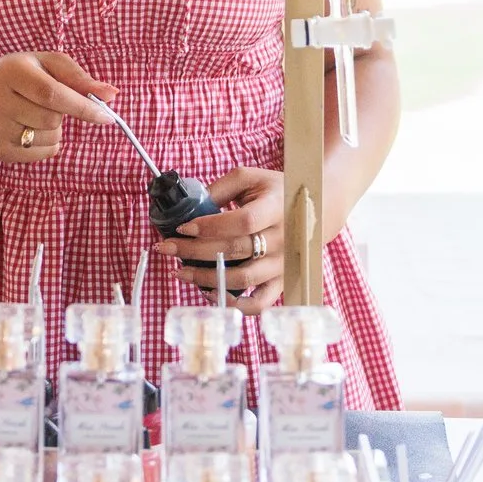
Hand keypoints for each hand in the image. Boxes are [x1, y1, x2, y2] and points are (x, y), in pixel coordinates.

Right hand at [0, 51, 115, 163]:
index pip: (52, 94)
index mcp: (11, 71)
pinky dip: (47, 143)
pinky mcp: (0, 151)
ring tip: (36, 112)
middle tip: (50, 101)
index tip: (107, 116)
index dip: (83, 106)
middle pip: (52, 119)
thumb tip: (111, 94)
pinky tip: (31, 127)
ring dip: (55, 128)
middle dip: (63, 113)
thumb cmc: (21, 75)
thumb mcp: (47, 64)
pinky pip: (42, 154)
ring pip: (49, 138)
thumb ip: (79, 77)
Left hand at [152, 166, 285, 315]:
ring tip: (180, 271)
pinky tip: (211, 293)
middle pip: (236, 250)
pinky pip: (260, 302)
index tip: (182, 227)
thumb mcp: (252, 178)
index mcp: (275, 208)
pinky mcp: (282, 282)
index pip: (242, 221)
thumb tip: (191, 204)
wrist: (315, 211)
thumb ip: (222, 187)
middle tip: (167, 248)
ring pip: (243, 279)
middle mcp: (282, 239)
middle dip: (195, 251)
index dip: (210, 226)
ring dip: (207, 278)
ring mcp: (283, 264)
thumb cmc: (277, 192)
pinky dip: (235, 303)